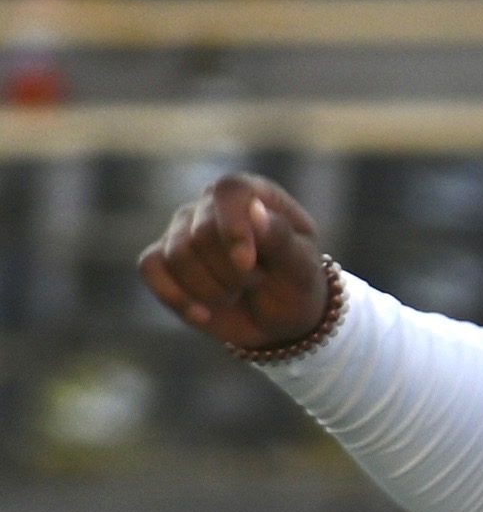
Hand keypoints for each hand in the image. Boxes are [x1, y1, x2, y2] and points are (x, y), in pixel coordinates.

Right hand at [139, 172, 338, 362]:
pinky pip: (150, 269)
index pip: (230, 191)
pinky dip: (176, 297)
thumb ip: (281, 237)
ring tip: (237, 293)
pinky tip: (203, 313)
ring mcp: (181, 229)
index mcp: (252, 195)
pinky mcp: (161, 257)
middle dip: (232, 273)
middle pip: (201, 232)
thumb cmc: (295, 285)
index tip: (246, 263)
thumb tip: (254, 209)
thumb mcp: (302, 267)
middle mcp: (211, 204)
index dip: (234, 226)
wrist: (278, 320)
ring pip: (177, 256)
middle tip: (257, 282)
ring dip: (213, 289)